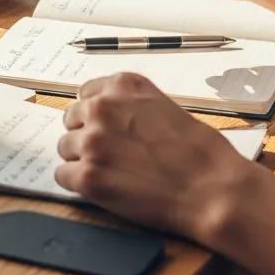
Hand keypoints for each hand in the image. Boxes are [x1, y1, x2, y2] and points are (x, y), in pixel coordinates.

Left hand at [55, 73, 252, 248]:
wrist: (211, 189)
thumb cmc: (200, 152)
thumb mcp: (165, 107)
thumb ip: (132, 107)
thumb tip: (113, 119)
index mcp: (124, 86)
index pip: (87, 95)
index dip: (96, 116)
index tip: (105, 129)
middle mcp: (103, 107)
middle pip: (71, 119)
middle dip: (86, 136)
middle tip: (109, 155)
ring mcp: (93, 141)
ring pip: (65, 148)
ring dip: (82, 160)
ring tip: (111, 173)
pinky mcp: (89, 176)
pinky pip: (63, 176)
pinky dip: (79, 184)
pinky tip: (102, 188)